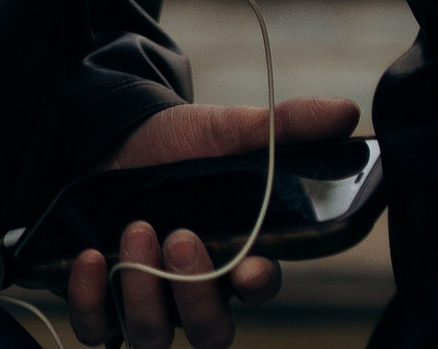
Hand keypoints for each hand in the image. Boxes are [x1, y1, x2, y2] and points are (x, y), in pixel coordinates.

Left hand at [64, 98, 357, 347]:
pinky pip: (96, 330)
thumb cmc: (178, 141)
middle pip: (210, 333)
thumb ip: (283, 127)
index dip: (257, 285)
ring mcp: (147, 302)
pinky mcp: (100, 302)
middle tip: (182, 237)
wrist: (111, 135)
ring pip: (154, 337)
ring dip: (145, 292)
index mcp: (234, 255)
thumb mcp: (228, 129)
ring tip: (136, 228)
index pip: (257, 289)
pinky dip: (90, 302)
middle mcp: (194, 291)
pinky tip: (90, 259)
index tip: (250, 268)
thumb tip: (347, 111)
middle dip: (196, 295)